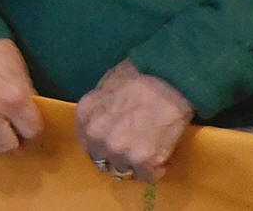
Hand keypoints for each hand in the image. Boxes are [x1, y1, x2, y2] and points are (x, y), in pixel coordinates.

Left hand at [75, 60, 194, 182]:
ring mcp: (118, 152)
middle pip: (103, 160)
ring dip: (134, 163)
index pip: (87, 144)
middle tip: (132, 147)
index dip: (100, 144)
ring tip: (147, 149)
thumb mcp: (105, 85)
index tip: (112, 143)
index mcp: (85, 118)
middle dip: (116, 156)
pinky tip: (159, 157)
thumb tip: (100, 120)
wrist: (167, 81)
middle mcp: (97, 138)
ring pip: (123, 170)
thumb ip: (97, 107)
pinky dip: (154, 170)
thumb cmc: (138, 76)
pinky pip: (146, 176)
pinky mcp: (143, 162)